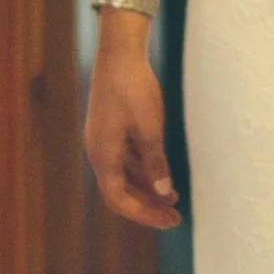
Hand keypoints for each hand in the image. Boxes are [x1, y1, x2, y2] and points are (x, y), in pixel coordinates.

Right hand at [85, 32, 180, 229]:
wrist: (119, 53)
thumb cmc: (133, 88)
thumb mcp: (150, 128)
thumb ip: (156, 163)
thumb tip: (164, 192)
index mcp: (103, 156)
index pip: (119, 200)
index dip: (144, 214)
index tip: (169, 221)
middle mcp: (98, 152)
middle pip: (119, 192)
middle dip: (147, 207)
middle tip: (174, 218)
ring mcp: (102, 140)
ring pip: (123, 176)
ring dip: (146, 189)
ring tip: (174, 199)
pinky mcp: (109, 129)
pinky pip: (124, 160)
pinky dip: (142, 171)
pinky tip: (162, 172)